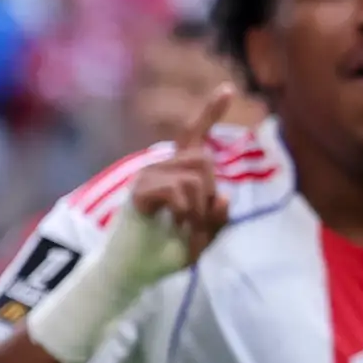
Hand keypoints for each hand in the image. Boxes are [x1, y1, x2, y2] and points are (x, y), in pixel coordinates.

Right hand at [124, 83, 238, 266]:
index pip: (194, 136)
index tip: (229, 89)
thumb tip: (224, 196)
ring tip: (185, 228)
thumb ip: (218, 217)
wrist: (133, 272)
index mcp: (176, 172)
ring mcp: (147, 176)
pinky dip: (186, 211)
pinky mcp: (139, 191)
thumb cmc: (165, 252)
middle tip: (196, 224)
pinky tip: (177, 224)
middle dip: (210, 196)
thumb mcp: (204, 236)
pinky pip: (178, 189)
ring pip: (196, 178)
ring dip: (199, 210)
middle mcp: (160, 167)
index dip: (211, 112)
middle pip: (205, 160)